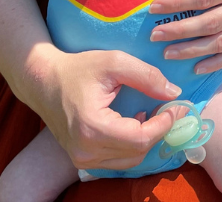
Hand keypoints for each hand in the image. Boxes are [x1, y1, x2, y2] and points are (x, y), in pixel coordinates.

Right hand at [29, 46, 185, 171]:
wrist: (43, 82)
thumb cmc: (78, 69)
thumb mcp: (114, 62)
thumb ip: (147, 76)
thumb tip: (174, 94)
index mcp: (92, 128)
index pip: (141, 138)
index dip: (165, 123)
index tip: (178, 105)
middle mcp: (85, 151)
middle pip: (138, 151)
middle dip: (159, 130)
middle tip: (169, 107)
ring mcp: (82, 159)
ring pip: (130, 159)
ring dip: (147, 139)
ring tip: (151, 113)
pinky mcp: (82, 160)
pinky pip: (118, 159)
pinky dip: (133, 145)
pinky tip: (134, 123)